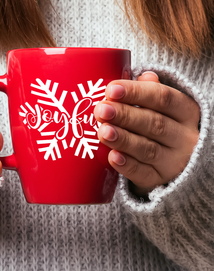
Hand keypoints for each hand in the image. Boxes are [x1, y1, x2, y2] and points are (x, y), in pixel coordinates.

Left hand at [94, 72, 199, 195]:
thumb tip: (143, 75)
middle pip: (154, 124)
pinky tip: (113, 157)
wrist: (175, 161)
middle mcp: (184, 137)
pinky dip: (127, 165)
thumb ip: (150, 92)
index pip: (163, 98)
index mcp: (186, 112)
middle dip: (125, 116)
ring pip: (148, 149)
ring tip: (103, 132)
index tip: (111, 89)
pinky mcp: (159, 180)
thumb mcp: (162, 108)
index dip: (137, 93)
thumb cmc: (161, 125)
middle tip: (101, 111)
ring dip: (123, 140)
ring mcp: (173, 161)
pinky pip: (143, 174)